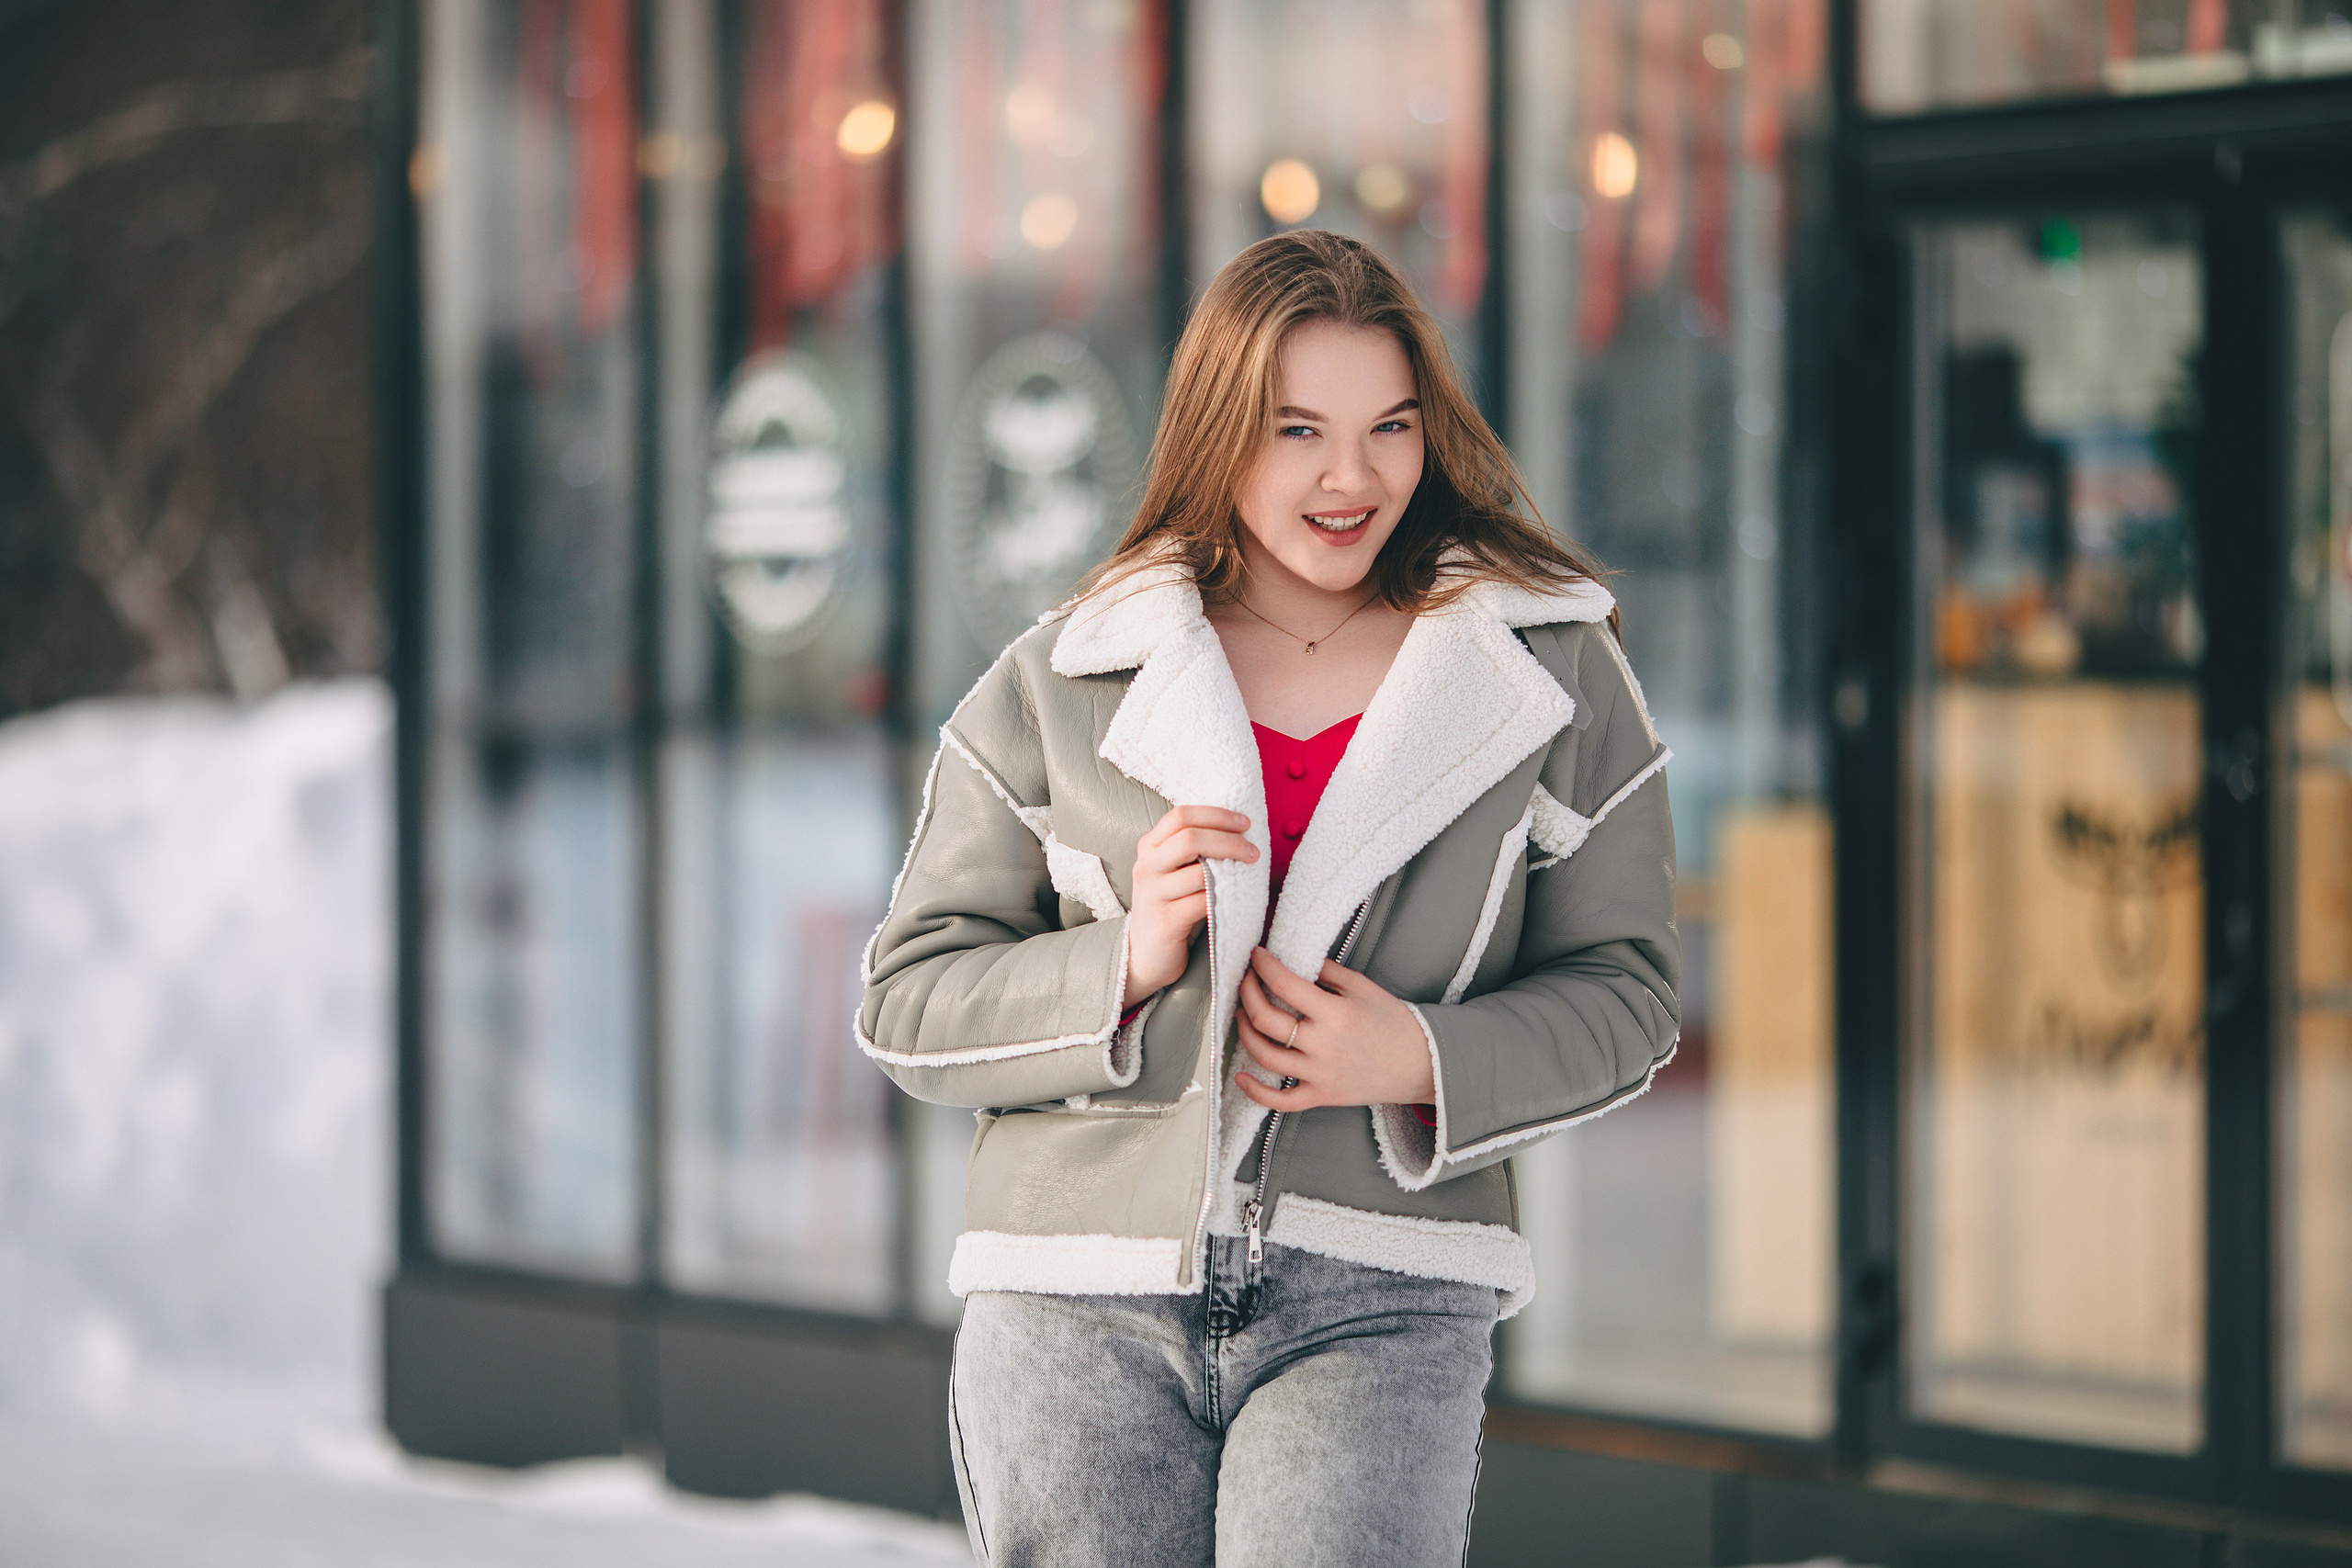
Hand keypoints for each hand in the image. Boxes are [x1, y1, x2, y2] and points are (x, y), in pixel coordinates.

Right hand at [1123, 806, 1257, 1008]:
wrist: (1147, 954)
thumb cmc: (1171, 907)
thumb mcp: (1175, 871)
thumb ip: (1194, 850)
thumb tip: (1238, 829)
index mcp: (1149, 847)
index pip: (1181, 816)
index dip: (1216, 815)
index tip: (1245, 823)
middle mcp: (1146, 866)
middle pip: (1190, 838)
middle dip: (1229, 841)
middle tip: (1253, 851)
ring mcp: (1152, 894)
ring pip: (1199, 872)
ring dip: (1232, 870)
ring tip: (1249, 874)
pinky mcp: (1165, 921)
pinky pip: (1202, 903)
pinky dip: (1223, 898)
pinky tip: (1235, 899)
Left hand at [1233, 947, 1435, 1109]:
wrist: (1423, 1064)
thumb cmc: (1395, 1023)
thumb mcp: (1363, 987)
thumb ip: (1327, 972)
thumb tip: (1295, 959)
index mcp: (1335, 1013)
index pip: (1284, 984)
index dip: (1263, 966)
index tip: (1257, 956)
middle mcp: (1323, 1045)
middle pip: (1266, 1019)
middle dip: (1247, 994)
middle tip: (1246, 981)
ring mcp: (1320, 1074)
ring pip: (1265, 1055)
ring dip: (1245, 1032)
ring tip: (1241, 1015)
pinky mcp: (1322, 1095)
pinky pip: (1281, 1100)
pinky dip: (1256, 1091)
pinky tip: (1240, 1076)